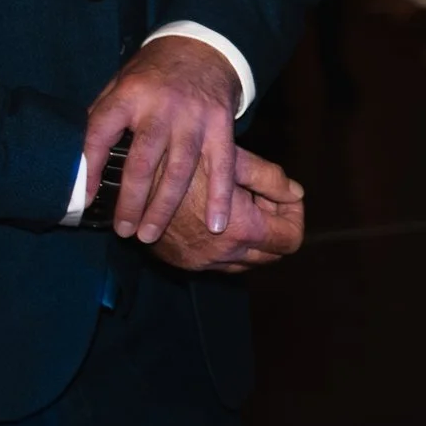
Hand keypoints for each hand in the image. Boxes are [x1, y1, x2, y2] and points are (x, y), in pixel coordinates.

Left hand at [82, 36, 242, 244]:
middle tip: (124, 232)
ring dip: (165, 206)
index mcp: (128, 95)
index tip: (85, 199)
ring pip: (180, 170)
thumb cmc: (153, 72)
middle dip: (132, 202)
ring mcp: (194, 117)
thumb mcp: (120, 83)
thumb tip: (79, 161)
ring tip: (150, 236)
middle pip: (144, 162)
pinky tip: (216, 223)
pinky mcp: (221, 123)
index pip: (101, 134)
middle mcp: (162, 107)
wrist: (204, 46)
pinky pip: (222, 164)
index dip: (90, 167)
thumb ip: (103, 117)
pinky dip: (220, 195)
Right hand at [149, 148, 305, 272]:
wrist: (129, 180)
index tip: (281, 195)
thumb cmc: (186, 162)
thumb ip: (271, 179)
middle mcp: (222, 256)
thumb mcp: (234, 161)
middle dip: (274, 225)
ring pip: (246, 262)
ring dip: (252, 237)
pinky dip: (229, 245)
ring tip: (237, 202)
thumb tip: (295, 193)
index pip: (291, 240)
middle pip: (272, 254)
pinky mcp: (183, 264)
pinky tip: (216, 214)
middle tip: (259, 195)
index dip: (294, 216)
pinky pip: (220, 263)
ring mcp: (200, 264)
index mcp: (241, 230)